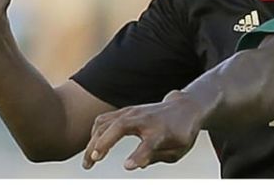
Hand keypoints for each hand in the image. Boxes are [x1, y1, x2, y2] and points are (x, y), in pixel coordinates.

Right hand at [82, 91, 203, 170]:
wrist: (185, 108)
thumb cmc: (182, 132)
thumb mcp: (177, 151)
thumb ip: (157, 157)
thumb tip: (136, 164)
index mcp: (162, 133)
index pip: (149, 145)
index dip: (139, 155)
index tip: (128, 166)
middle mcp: (146, 119)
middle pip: (119, 127)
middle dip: (103, 143)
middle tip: (92, 162)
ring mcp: (134, 112)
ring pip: (107, 122)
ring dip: (93, 141)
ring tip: (88, 162)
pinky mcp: (126, 111)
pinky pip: (104, 120)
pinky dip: (95, 133)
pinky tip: (93, 148)